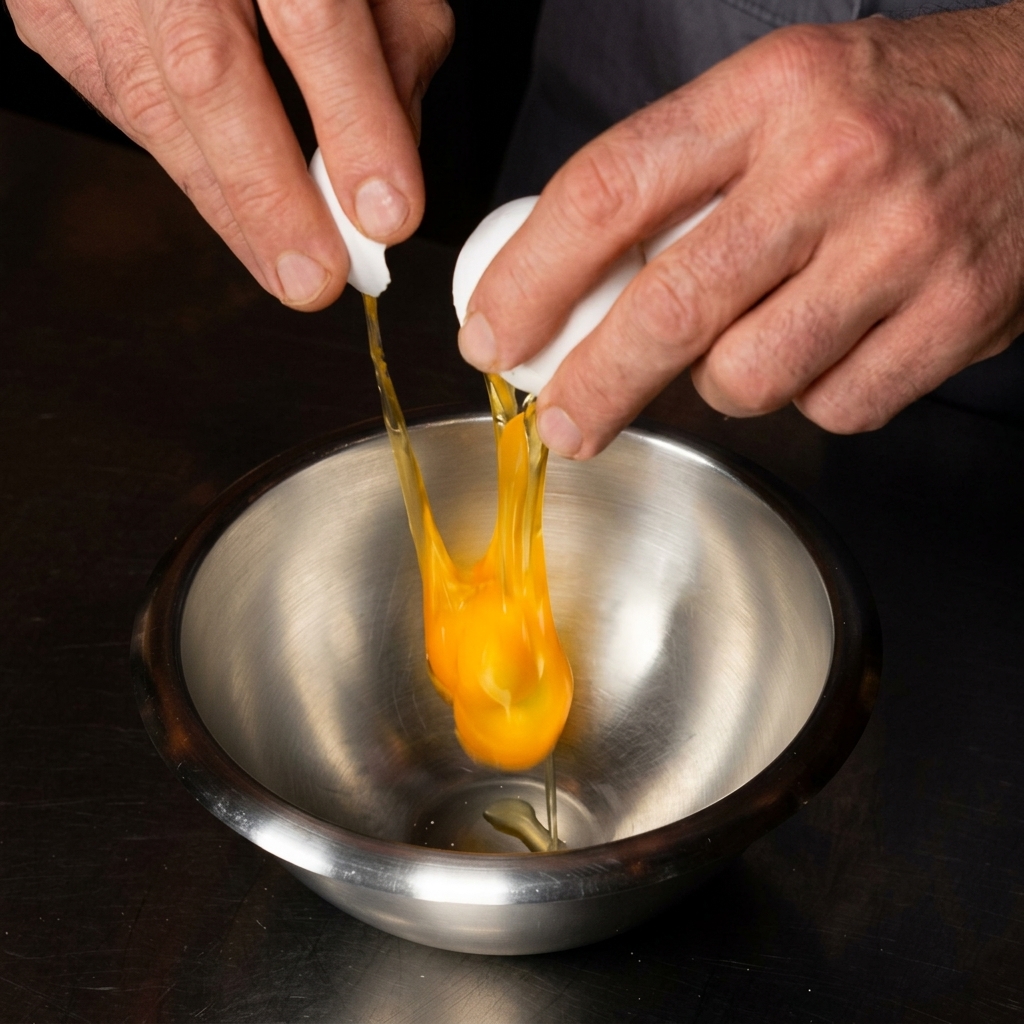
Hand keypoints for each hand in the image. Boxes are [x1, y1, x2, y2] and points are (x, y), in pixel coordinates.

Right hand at [8, 0, 452, 308]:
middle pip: (207, 71)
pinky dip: (186, 166)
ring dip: (227, 207)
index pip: (313, 16)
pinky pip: (121, 104)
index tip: (385, 214)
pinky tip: (231, 208)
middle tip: (314, 279)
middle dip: (269, 195)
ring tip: (283, 270)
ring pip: (154, 104)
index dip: (353, 122)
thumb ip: (394, 49)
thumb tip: (388, 168)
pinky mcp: (48, 6)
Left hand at [458, 4, 1023, 456]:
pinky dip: (813, 394)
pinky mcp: (952, 319)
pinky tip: (837, 343)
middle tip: (559, 424)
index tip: (495, 334)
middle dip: (592, 385)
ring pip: (748, 375)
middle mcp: (830, 168)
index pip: (608, 191)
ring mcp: (898, 248)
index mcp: (766, 95)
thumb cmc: (893, 107)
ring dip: (725, 381)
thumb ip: (680, 180)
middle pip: (667, 309)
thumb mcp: (777, 97)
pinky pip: (833, 405)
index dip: (531, 278)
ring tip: (757, 336)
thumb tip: (576, 284)